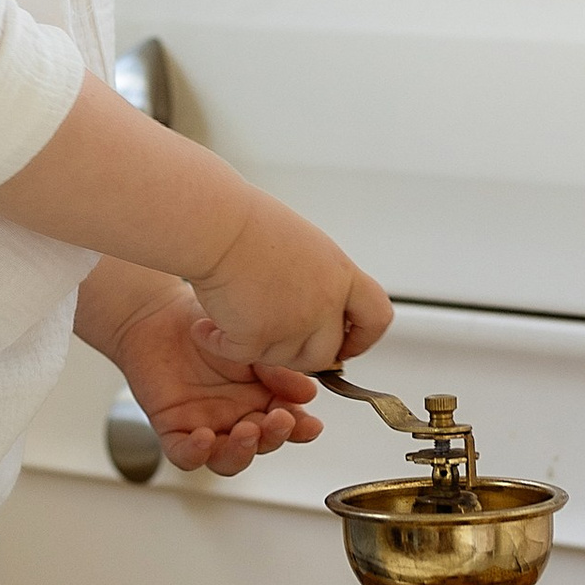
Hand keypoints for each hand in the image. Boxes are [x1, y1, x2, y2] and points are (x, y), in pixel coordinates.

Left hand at [111, 287, 323, 477]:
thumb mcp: (248, 343)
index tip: (310, 424)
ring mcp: (205, 426)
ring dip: (241, 451)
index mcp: (260, 399)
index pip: (287, 424)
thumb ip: (276, 369)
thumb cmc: (202, 325)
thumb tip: (308, 392)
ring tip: (247, 431)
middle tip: (279, 419)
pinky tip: (204, 438)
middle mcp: (235, 417)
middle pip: (261, 444)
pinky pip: (184, 454)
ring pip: (228, 459)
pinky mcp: (173, 429)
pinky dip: (196, 452)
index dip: (300, 429)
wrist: (157, 314)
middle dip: (274, 437)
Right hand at [191, 191, 391, 382]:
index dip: (362, 339)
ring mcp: (293, 325)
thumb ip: (320, 280)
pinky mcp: (257, 337)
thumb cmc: (250, 224)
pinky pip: (242, 356)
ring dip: (259, 347)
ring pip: (283, 360)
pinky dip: (220, 344)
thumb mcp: (306, 246)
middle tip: (273, 339)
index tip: (346, 344)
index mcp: (340, 275)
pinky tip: (208, 328)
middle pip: (325, 353)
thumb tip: (317, 309)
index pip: (375, 318)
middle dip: (300, 353)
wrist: (217, 223)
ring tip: (236, 320)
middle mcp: (324, 303)